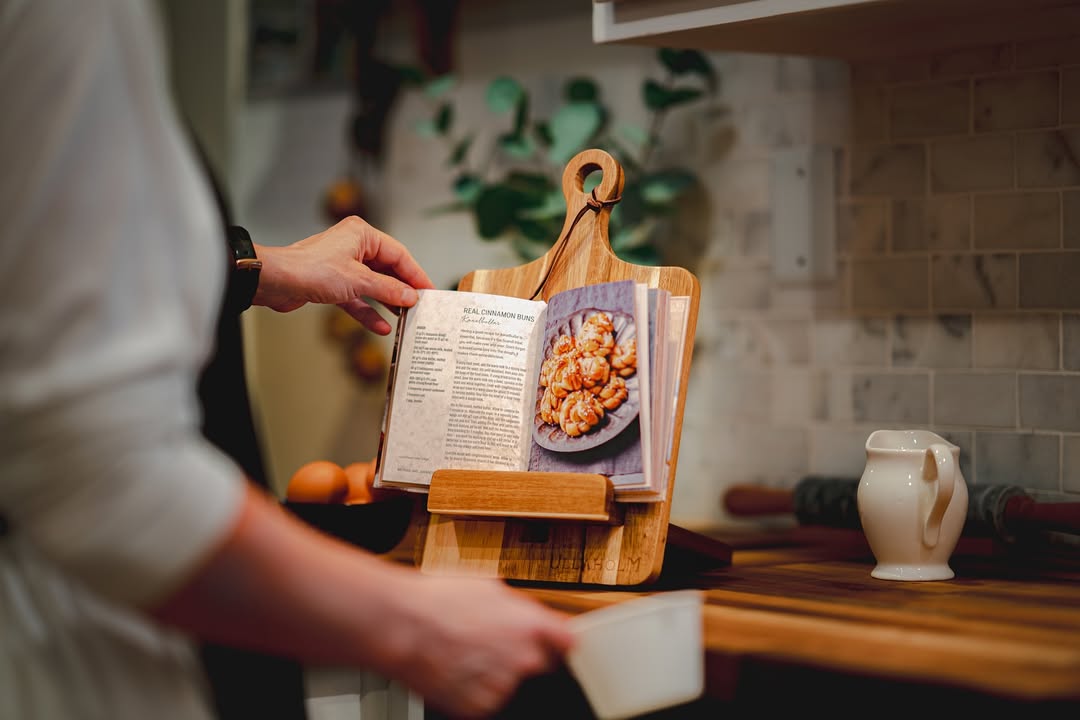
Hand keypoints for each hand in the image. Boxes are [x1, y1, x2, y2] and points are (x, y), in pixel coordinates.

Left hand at [252, 216, 434, 334]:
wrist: (275, 282)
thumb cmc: (309, 269)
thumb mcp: (357, 281)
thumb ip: (387, 289)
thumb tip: (410, 296)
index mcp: (362, 235)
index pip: (399, 255)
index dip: (416, 275)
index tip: (429, 292)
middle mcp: (354, 247)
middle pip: (387, 270)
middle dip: (402, 291)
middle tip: (420, 307)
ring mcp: (343, 266)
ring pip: (373, 286)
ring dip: (387, 303)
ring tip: (405, 318)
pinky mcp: (333, 284)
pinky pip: (358, 299)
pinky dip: (369, 312)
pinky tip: (382, 327)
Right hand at [382, 574, 575, 718]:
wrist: (401, 626)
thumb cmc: (438, 601)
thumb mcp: (488, 586)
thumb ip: (518, 606)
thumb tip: (528, 612)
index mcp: (532, 626)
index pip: (569, 642)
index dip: (559, 640)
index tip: (555, 641)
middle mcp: (523, 659)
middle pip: (541, 665)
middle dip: (524, 655)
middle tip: (494, 642)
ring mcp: (502, 687)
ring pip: (511, 683)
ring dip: (496, 672)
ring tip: (466, 651)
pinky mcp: (478, 708)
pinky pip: (486, 700)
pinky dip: (475, 689)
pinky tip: (457, 667)